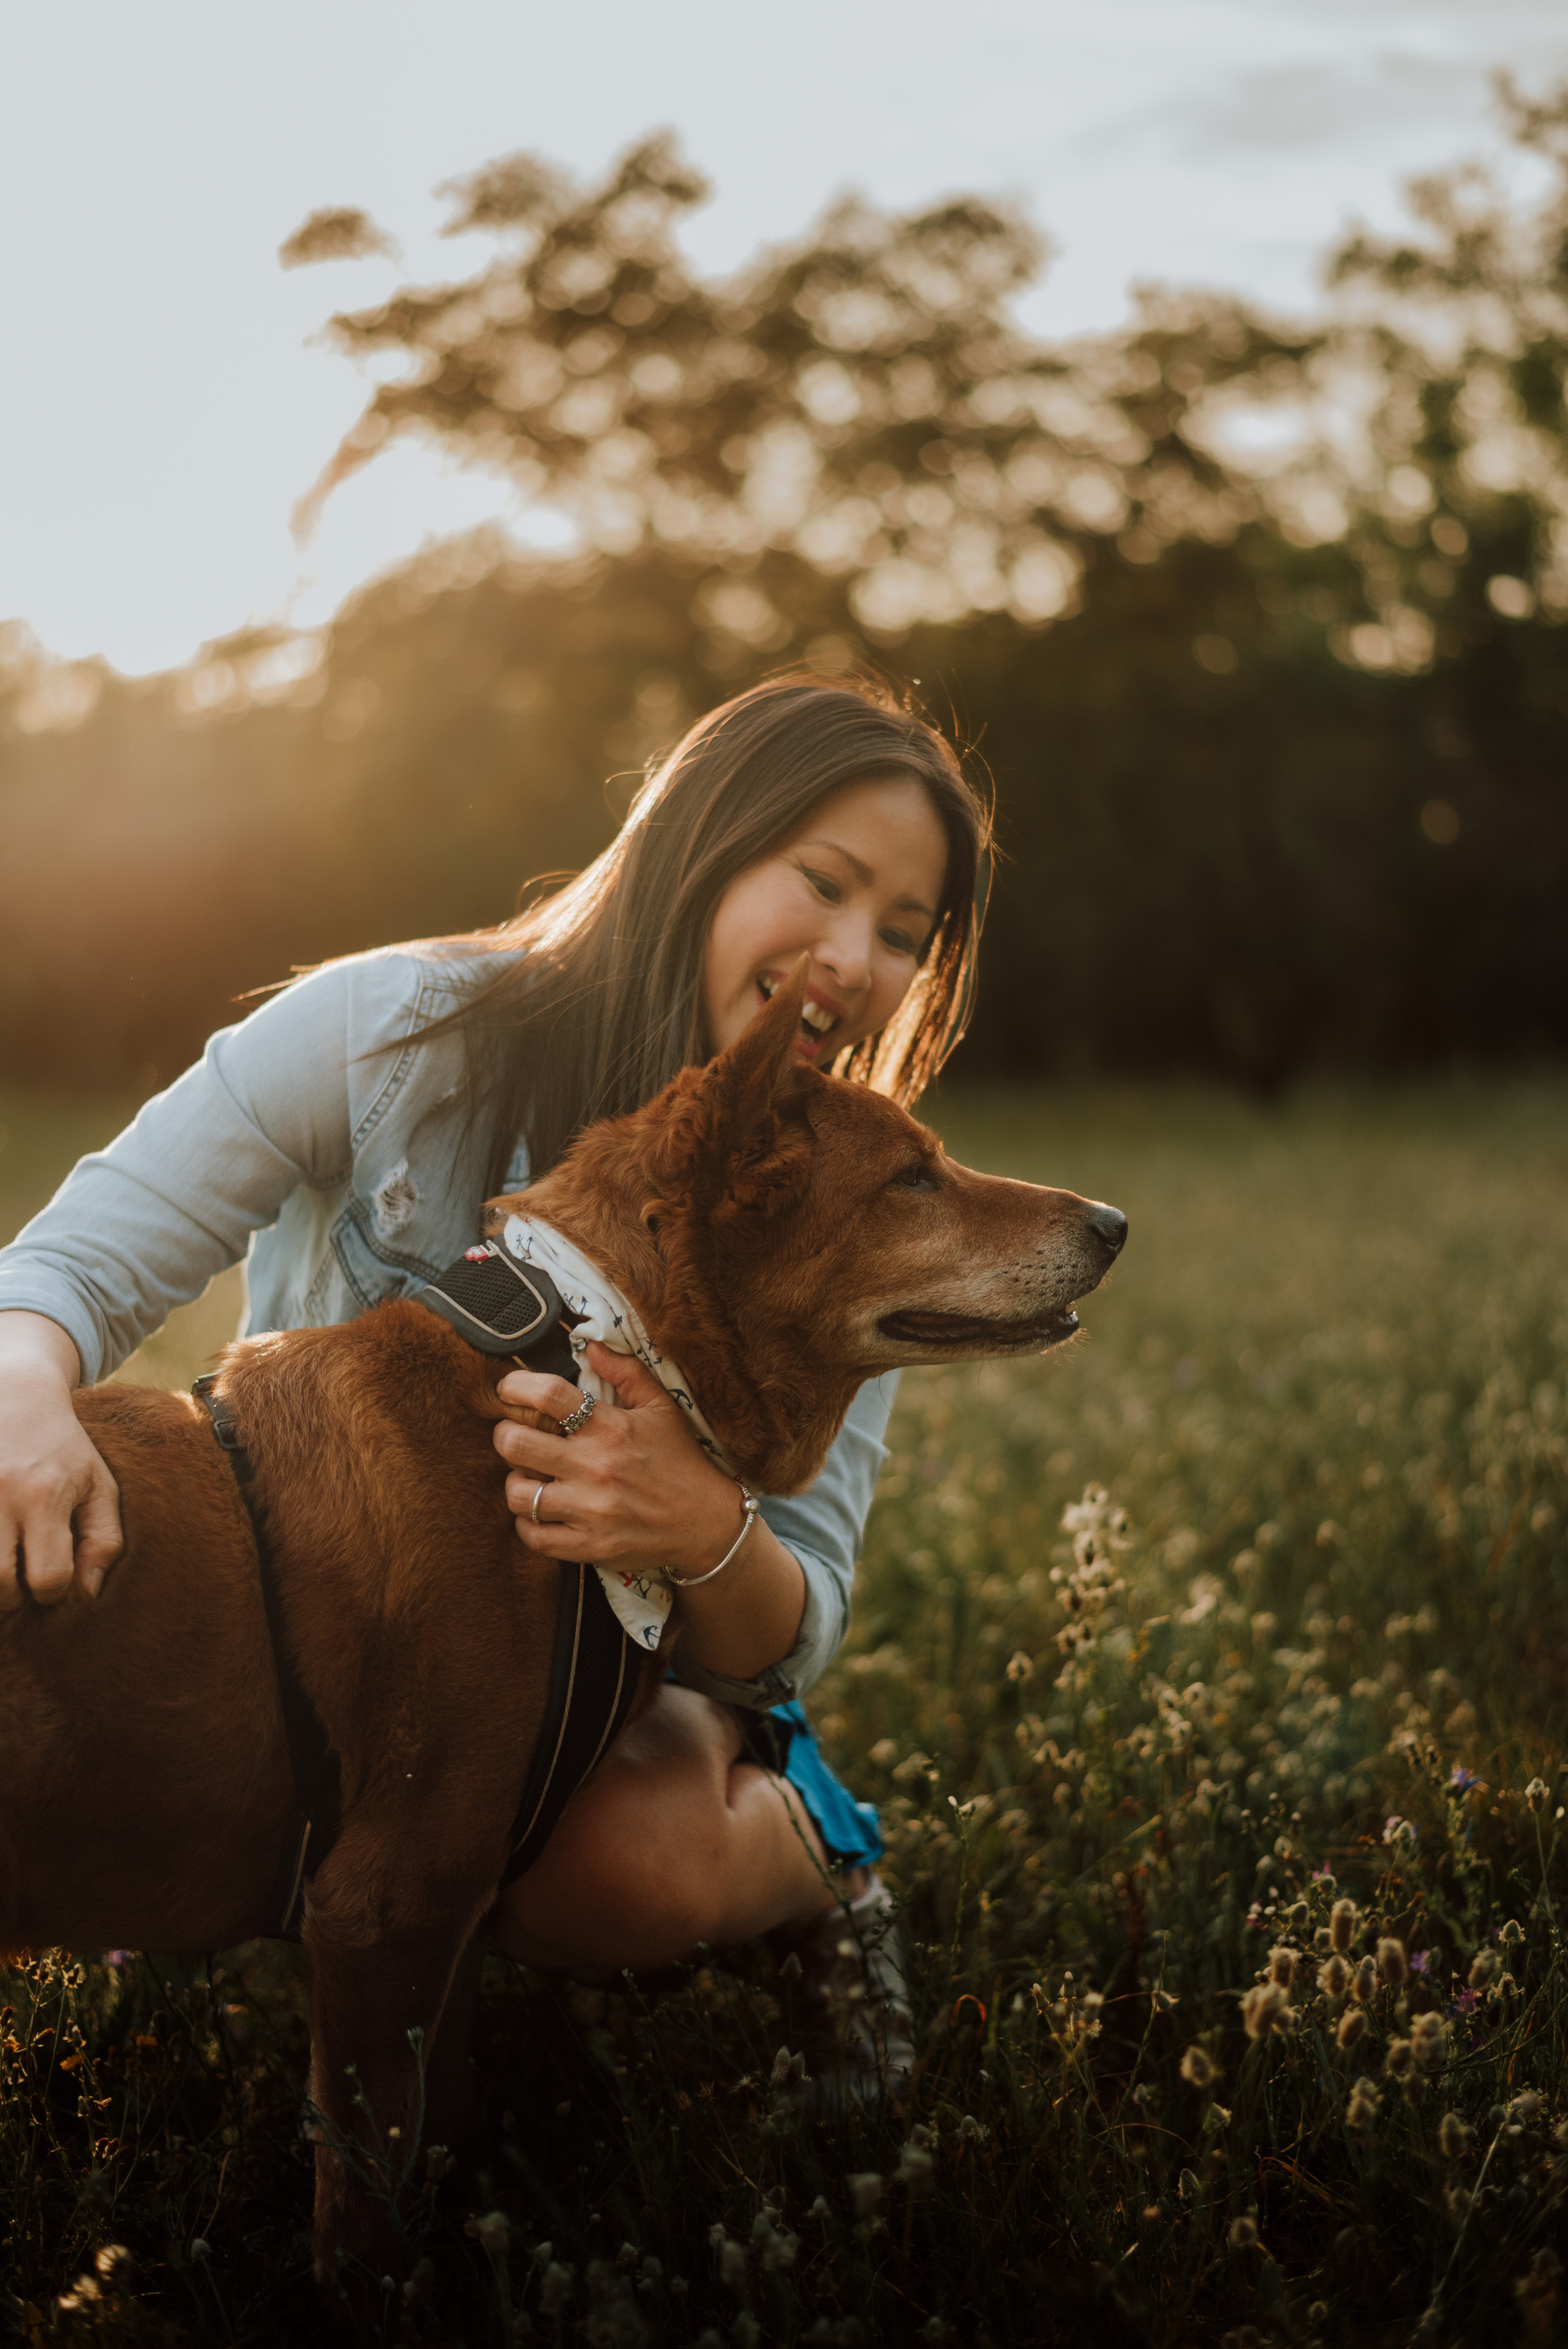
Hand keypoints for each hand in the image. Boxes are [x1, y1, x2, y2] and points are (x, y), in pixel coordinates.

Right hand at [0, 1313, 122, 1608]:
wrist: (14, 1394)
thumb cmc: (63, 1448)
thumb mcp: (98, 1484)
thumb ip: (104, 1540)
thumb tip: (89, 1595)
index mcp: (44, 1495)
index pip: (48, 1578)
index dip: (53, 1592)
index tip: (52, 1578)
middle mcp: (1, 1495)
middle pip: (0, 1585)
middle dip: (13, 1597)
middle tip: (20, 1580)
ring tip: (3, 1564)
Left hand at [492, 1341, 741, 1581]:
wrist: (708, 1524)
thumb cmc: (682, 1461)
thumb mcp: (662, 1408)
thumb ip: (626, 1372)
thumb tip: (591, 1346)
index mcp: (611, 1428)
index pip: (547, 1395)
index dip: (515, 1386)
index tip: (509, 1389)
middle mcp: (596, 1468)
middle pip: (515, 1444)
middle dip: (506, 1434)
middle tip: (516, 1435)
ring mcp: (591, 1511)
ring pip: (517, 1494)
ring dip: (517, 1482)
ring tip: (532, 1477)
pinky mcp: (589, 1546)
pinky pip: (533, 1536)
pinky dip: (528, 1524)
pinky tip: (541, 1512)